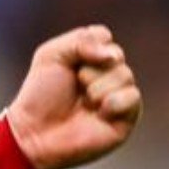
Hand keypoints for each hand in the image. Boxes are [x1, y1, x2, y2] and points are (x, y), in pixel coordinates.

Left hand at [7, 25, 141, 168]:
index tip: (68, 64)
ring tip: (85, 103)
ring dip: (98, 88)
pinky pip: (133, 97)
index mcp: (91, 58)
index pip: (104, 36)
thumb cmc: (40, 95)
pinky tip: (100, 114)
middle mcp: (108, 75)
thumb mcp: (52, 55)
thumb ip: (81, 40)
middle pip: (116, 54)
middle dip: (90, 70)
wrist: (35, 132)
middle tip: (76, 86)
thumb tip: (113, 56)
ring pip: (125, 75)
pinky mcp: (126, 118)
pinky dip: (114, 102)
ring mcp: (118, 96)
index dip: (86, 47)